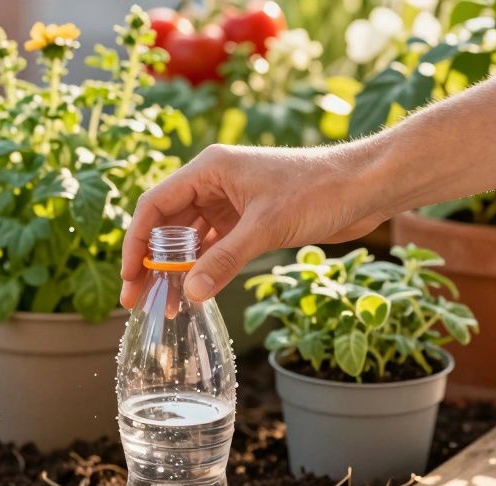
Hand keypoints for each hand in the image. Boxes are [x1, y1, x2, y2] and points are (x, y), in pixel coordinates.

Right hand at [120, 143, 387, 306]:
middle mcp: (214, 183)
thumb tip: (191, 294)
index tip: (130, 277)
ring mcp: (231, 202)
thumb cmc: (319, 190)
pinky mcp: (249, 220)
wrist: (364, 187)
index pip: (155, 206)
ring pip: (190, 240)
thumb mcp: (266, 227)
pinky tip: (196, 295)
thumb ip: (225, 260)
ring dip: (177, 272)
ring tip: (167, 307)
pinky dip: (204, 270)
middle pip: (167, 225)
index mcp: (209, 169)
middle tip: (138, 301)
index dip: (136, 243)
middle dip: (152, 264)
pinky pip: (215, 247)